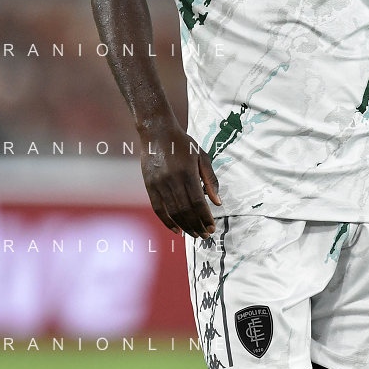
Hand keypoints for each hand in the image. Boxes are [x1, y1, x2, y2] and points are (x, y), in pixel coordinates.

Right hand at [139, 124, 220, 238]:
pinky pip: (158, 208)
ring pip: (173, 212)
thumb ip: (211, 180)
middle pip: (186, 210)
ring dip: (185, 226)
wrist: (157, 132)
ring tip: (194, 234)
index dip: (206, 217)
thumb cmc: (183, 144)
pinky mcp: (150, 186)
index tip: (212, 228)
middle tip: (205, 235)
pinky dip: (167, 221)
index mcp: (188, 173)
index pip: (198, 202)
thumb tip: (218, 203)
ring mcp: (160, 184)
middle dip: (197, 225)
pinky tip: (176, 230)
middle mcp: (173, 180)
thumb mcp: (202, 156)